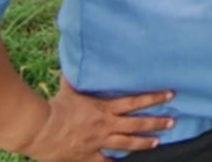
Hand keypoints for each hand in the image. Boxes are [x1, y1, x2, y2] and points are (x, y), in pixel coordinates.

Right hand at [22, 80, 173, 161]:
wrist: (40, 129)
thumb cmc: (55, 106)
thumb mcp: (70, 88)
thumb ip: (78, 77)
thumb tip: (78, 59)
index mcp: (105, 108)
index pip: (136, 101)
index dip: (155, 98)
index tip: (170, 94)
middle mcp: (106, 125)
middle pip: (137, 124)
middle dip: (156, 123)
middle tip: (172, 122)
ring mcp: (98, 142)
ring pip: (127, 144)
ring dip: (144, 143)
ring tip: (157, 142)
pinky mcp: (87, 156)